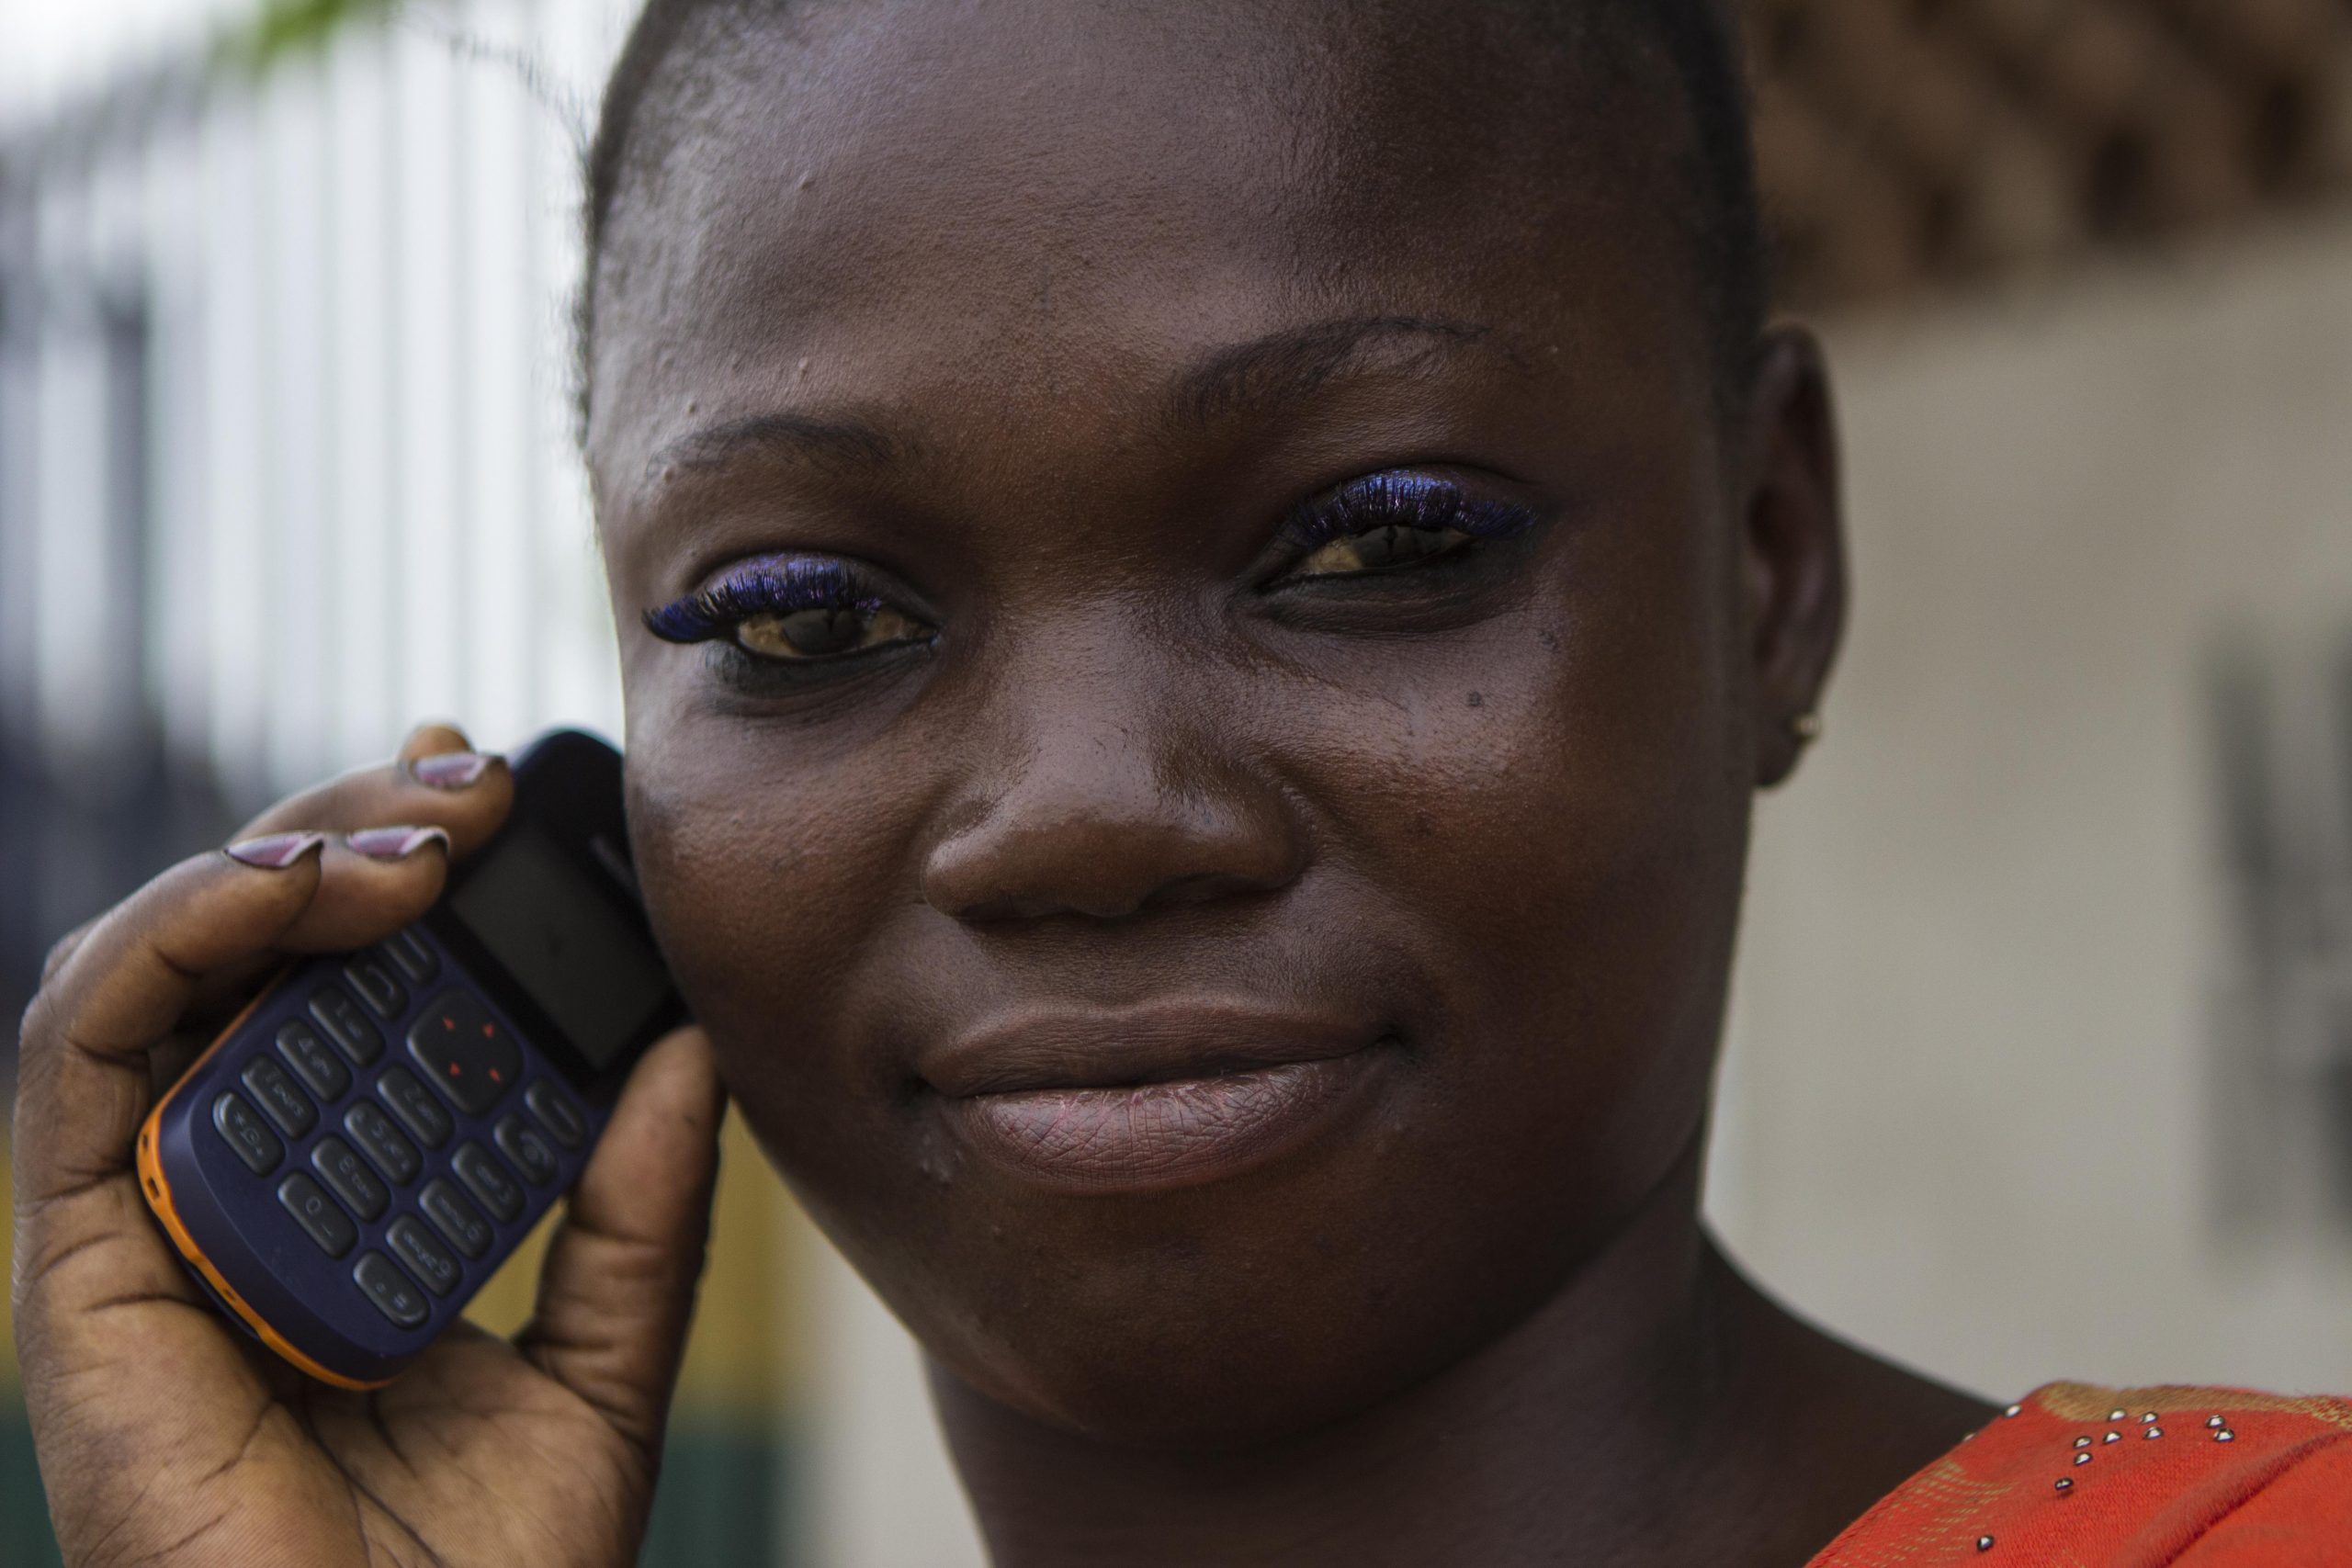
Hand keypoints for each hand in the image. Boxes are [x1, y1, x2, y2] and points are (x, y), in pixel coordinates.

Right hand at [12, 725, 725, 1567]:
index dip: (395, 875)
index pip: (337, 999)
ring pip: (150, 972)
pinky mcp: (73, 1262)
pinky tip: (300, 891)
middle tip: (469, 781)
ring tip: (415, 835)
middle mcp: (228, 1198)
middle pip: (243, 959)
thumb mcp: (602, 1359)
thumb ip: (633, 1207)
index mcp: (336, 1207)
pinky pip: (81, 1058)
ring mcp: (146, 1224)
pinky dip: (177, 939)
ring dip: (276, 860)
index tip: (498, 798)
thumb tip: (684, 1047)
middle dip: (347, 831)